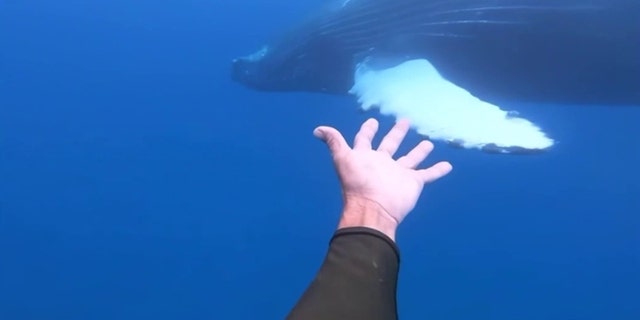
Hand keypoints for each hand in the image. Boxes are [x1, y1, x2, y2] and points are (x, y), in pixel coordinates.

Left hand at [314, 118, 451, 236]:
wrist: (374, 209)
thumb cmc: (357, 182)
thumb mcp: (343, 158)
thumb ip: (333, 142)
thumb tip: (317, 129)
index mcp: (365, 158)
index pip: (365, 140)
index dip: (367, 131)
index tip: (372, 121)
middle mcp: (382, 164)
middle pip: (390, 145)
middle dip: (396, 134)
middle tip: (404, 121)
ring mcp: (398, 174)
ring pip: (411, 158)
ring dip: (419, 151)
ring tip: (428, 142)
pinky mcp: (413, 183)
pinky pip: (428, 174)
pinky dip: (437, 170)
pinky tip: (447, 165)